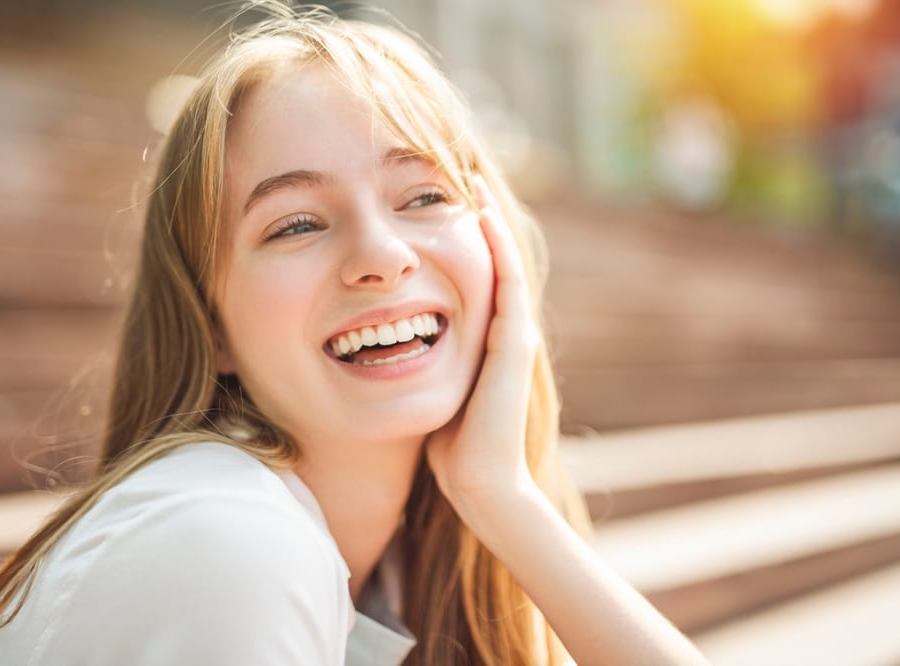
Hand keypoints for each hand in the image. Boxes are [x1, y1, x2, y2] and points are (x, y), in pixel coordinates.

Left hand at [425, 175, 540, 507]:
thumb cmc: (450, 446)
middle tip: (454, 177)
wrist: (478, 483)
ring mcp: (512, 336)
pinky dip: (496, 248)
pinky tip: (479, 216)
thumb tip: (386, 352)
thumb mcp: (430, 391)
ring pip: (504, 263)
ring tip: (469, 182)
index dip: (456, 241)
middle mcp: (502, 332)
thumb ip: (419, 366)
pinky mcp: (513, 344)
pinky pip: (508, 283)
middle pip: (491, 261)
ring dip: (487, 223)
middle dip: (473, 221)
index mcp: (483, 341)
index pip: (472, 277)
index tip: (431, 206)